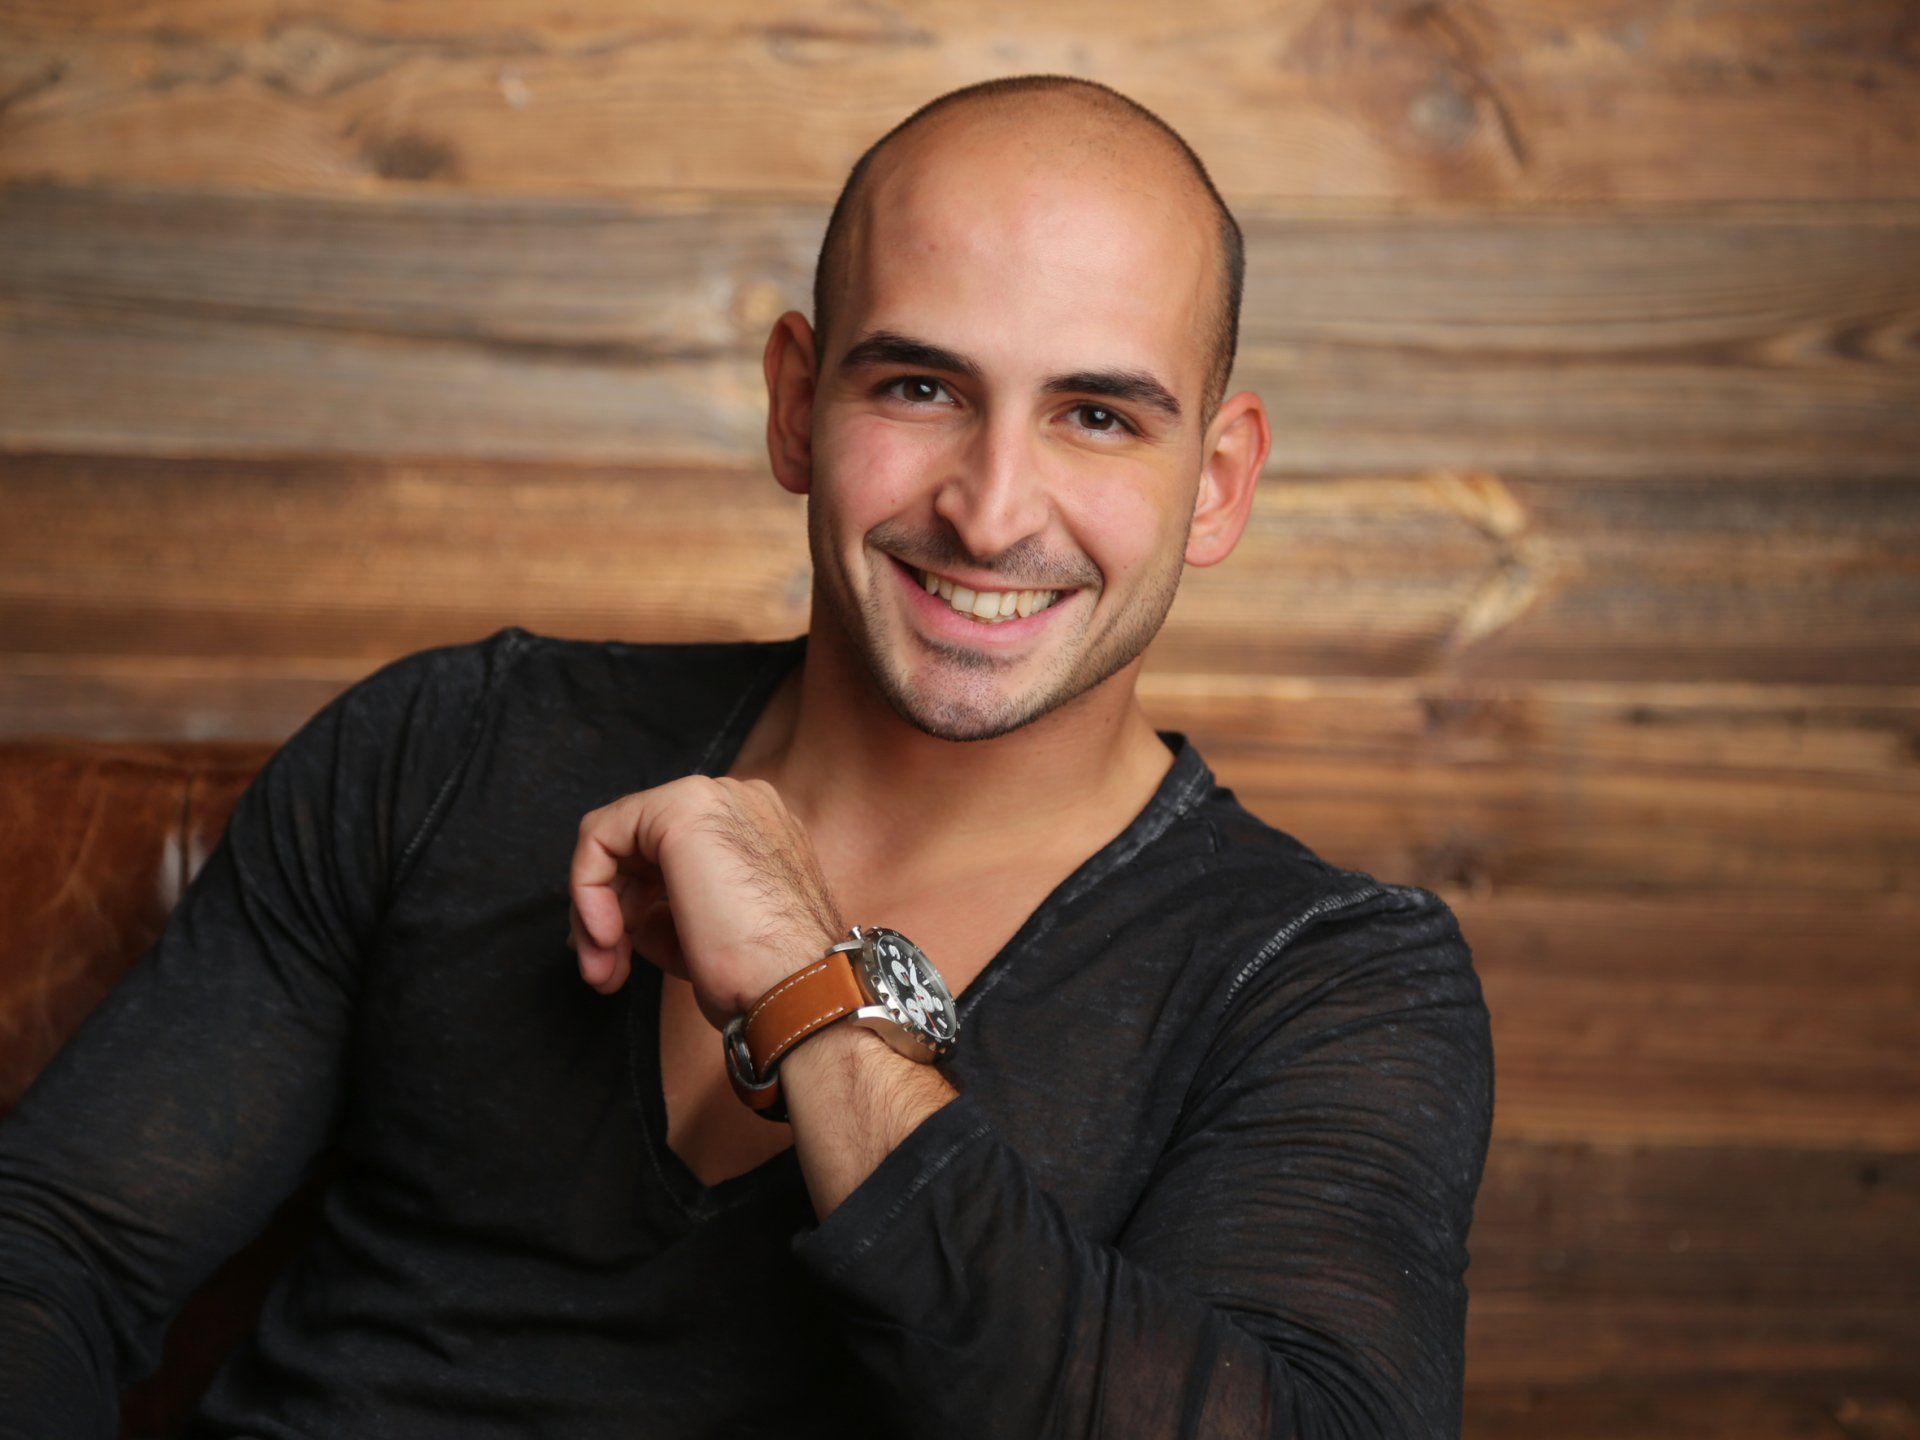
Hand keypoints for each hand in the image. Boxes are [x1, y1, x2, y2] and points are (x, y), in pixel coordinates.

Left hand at [567, 775, 843, 1031]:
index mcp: (755, 831)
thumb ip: (667, 912)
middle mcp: (738, 803)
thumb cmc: (764, 978)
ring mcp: (714, 799)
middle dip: (608, 912)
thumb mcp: (708, 937)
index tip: (615, 957)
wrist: (795, 987)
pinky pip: (601, 836)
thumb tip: (624, 919)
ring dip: (596, 911)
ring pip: (615, 841)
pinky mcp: (681, 807)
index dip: (630, 905)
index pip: (668, 855)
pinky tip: (606, 934)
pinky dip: (588, 888)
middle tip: (603, 969)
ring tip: (604, 969)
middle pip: (638, 847)